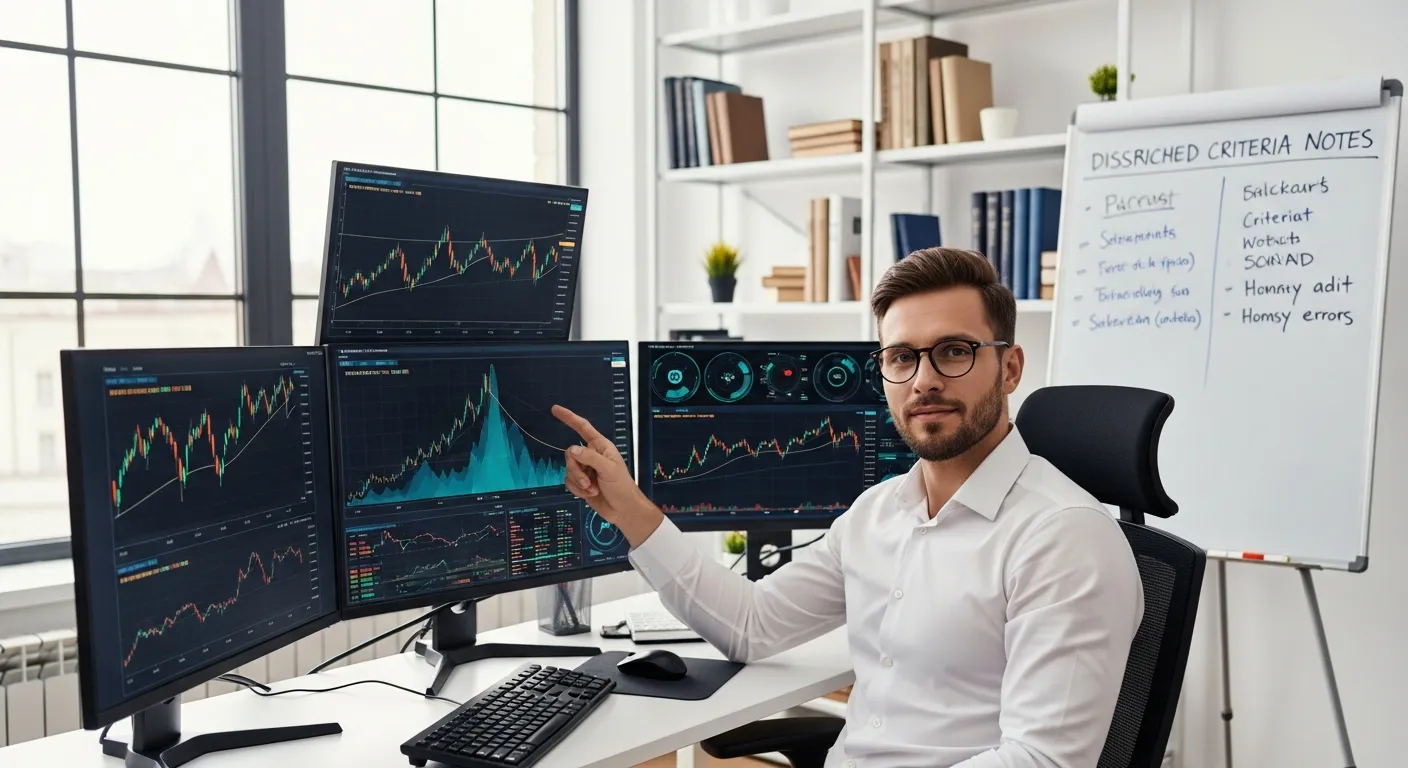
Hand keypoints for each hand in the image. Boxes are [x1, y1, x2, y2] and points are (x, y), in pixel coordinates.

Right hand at [552, 404, 661, 546]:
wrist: (623, 510)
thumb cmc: (621, 486)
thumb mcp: (608, 469)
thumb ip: (590, 458)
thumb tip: (571, 450)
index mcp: (600, 446)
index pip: (583, 428)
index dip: (569, 418)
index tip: (555, 409)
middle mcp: (591, 455)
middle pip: (570, 454)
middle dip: (576, 470)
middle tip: (588, 482)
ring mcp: (585, 470)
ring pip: (568, 469)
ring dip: (579, 482)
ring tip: (592, 490)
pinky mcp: (580, 483)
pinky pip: (568, 482)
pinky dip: (577, 490)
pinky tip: (589, 494)